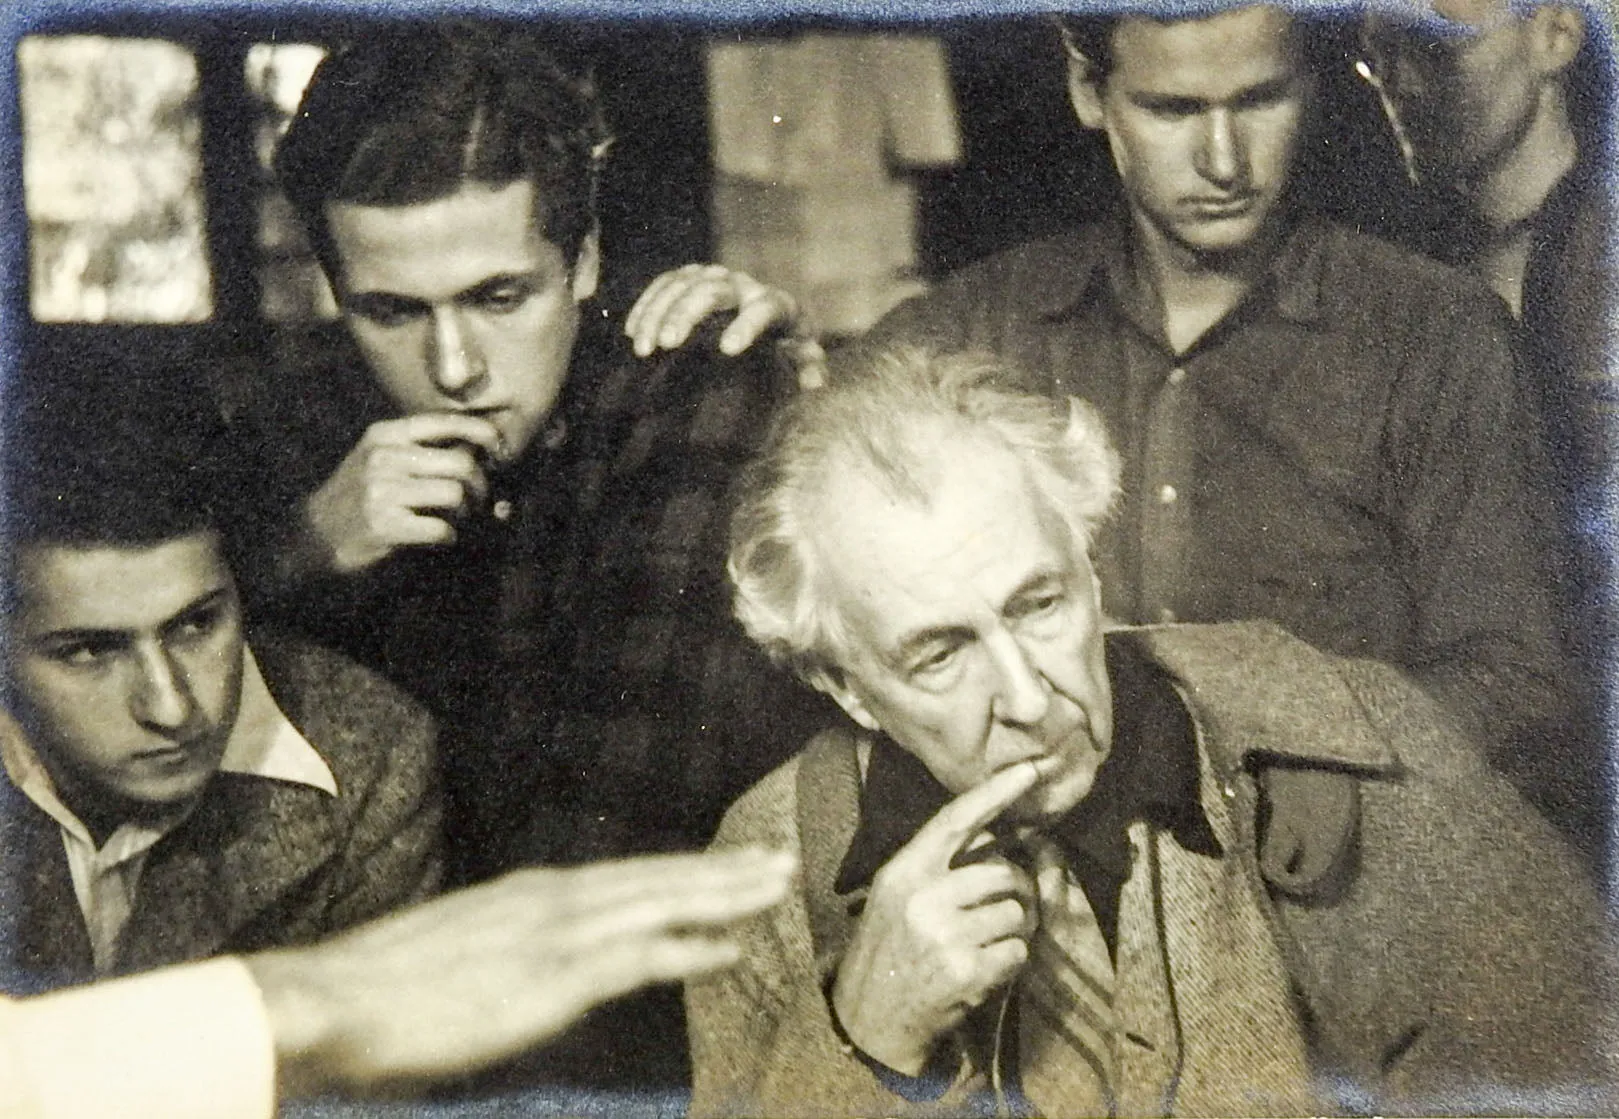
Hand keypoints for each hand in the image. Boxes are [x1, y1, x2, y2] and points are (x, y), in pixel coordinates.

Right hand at [248, 848, 795, 1096]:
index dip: (684, 872)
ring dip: (723, 893)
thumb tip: (538, 970)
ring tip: (776, 884)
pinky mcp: (549, 977)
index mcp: (529, 896)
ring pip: (659, 903)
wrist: (326, 1002)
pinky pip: (636, 958)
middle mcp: (550, 900)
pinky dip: (688, 947)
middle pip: (657, 879)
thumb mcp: (458, 956)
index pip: (627, 877)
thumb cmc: (379, 993)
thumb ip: (509, 954)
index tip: (731, 865)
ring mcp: (552, 935)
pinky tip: (729, 946)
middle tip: (782, 858)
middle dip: (723, 871)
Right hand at [303, 413, 502, 574]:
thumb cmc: (360, 495)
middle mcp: (383, 456)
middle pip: (460, 462)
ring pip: (455, 494)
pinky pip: (441, 528)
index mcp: (385, 434)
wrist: (315, 534)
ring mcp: (382, 490)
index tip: (499, 449)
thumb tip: (478, 449)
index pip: (444, 422)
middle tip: (477, 499)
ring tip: (456, 518)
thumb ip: (419, 448)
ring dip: (466, 511)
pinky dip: (449, 536)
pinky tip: (440, 536)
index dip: (482, 433)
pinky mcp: (385, 524)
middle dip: (480, 484)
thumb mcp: (380, 457)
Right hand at [626, 264, 823, 385]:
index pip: (765, 308)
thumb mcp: (803, 360)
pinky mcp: (691, 278)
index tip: (727, 349)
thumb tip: (813, 383)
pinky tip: (632, 333)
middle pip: (713, 289)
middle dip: (687, 313)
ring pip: (683, 283)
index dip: (748, 324)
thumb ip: (808, 368)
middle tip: (666, 345)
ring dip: (658, 312)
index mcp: (777, 305)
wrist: (771, 323)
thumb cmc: (787, 348)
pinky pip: (665, 283)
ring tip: (643, 348)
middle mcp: (745, 286)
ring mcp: (716, 278)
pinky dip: (647, 305)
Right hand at [831, 762, 1040, 1075]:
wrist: (870, 1020)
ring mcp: (945, 935)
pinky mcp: (966, 971)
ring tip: (982, 946)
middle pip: (1002, 873)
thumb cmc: (889, 950)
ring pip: (1016, 913)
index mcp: (903, 871)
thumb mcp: (897, 896)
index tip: (1030, 771)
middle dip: (1015, 892)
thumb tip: (998, 836)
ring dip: (1012, 931)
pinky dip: (1010, 962)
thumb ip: (939, 866)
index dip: (995, 793)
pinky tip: (983, 971)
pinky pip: (1018, 951)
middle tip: (1002, 911)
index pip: (954, 821)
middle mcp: (923, 897)